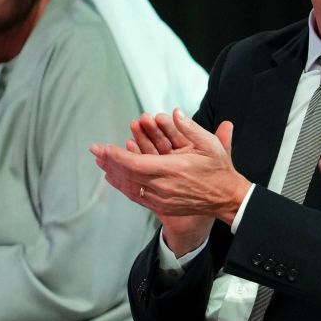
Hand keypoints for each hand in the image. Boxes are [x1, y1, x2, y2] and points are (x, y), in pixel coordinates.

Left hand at [91, 110, 244, 253]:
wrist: (226, 198)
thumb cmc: (219, 170)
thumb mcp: (210, 145)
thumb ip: (190, 128)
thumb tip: (174, 113)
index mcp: (172, 170)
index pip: (136, 163)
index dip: (117, 156)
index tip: (104, 147)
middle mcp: (163, 187)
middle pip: (128, 175)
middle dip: (109, 162)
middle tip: (94, 152)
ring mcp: (162, 199)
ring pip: (130, 187)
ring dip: (114, 175)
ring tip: (100, 165)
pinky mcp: (163, 207)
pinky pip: (138, 197)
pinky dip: (124, 187)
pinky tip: (115, 181)